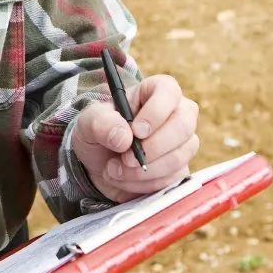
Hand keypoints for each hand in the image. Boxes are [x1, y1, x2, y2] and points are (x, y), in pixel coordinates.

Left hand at [73, 73, 199, 200]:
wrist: (100, 165)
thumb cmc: (99, 133)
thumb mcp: (88, 122)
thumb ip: (100, 122)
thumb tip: (124, 137)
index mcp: (152, 92)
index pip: (168, 90)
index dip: (156, 110)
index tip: (136, 131)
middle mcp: (174, 114)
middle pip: (183, 125)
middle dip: (152, 147)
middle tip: (125, 158)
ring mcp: (181, 143)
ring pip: (179, 156)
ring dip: (143, 170)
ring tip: (114, 169)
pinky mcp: (181, 169)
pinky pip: (172, 179)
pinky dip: (144, 183)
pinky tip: (124, 178)